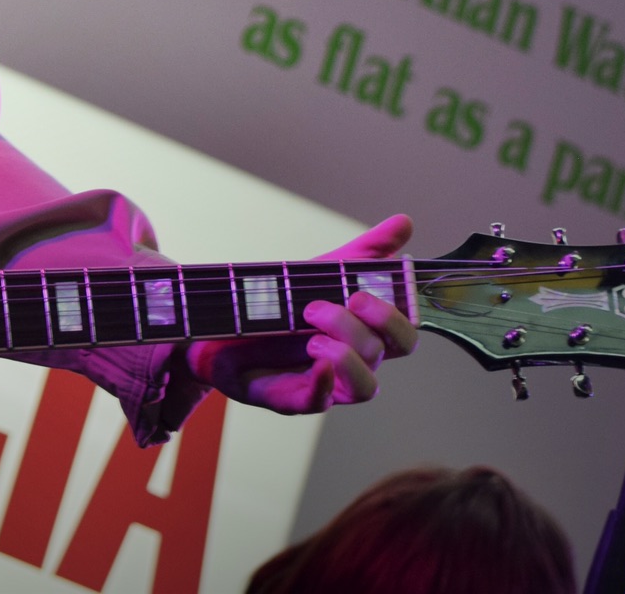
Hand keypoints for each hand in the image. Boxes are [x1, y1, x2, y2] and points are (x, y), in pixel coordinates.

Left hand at [181, 215, 418, 414]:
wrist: (220, 325)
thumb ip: (365, 250)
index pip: (403, 336)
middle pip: (385, 354)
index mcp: (364, 333)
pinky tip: (315, 361)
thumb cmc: (281, 303)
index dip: (394, 317)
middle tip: (325, 305)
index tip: (359, 293)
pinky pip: (318, 403)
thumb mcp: (322, 271)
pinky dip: (322, 383)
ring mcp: (326, 384)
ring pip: (364, 386)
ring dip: (345, 355)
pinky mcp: (292, 399)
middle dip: (362, 326)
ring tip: (310, 335)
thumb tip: (405, 222)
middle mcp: (352, 362)